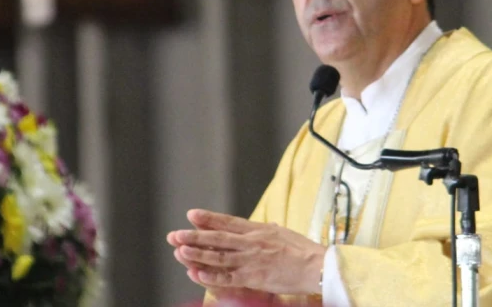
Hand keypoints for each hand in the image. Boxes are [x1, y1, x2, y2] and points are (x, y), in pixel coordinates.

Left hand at [168, 209, 325, 294]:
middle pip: (218, 238)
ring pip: (219, 257)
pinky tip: (196, 273)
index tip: (191, 214)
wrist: (317, 266)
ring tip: (179, 250)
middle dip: (195, 235)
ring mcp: (251, 260)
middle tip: (175, 233)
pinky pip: (227, 277)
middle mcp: (252, 242)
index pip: (228, 222)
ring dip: (197, 253)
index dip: (209, 218)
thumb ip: (266, 231)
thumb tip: (258, 226)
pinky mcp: (253, 277)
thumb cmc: (303, 251)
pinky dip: (210, 275)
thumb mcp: (282, 233)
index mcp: (259, 230)